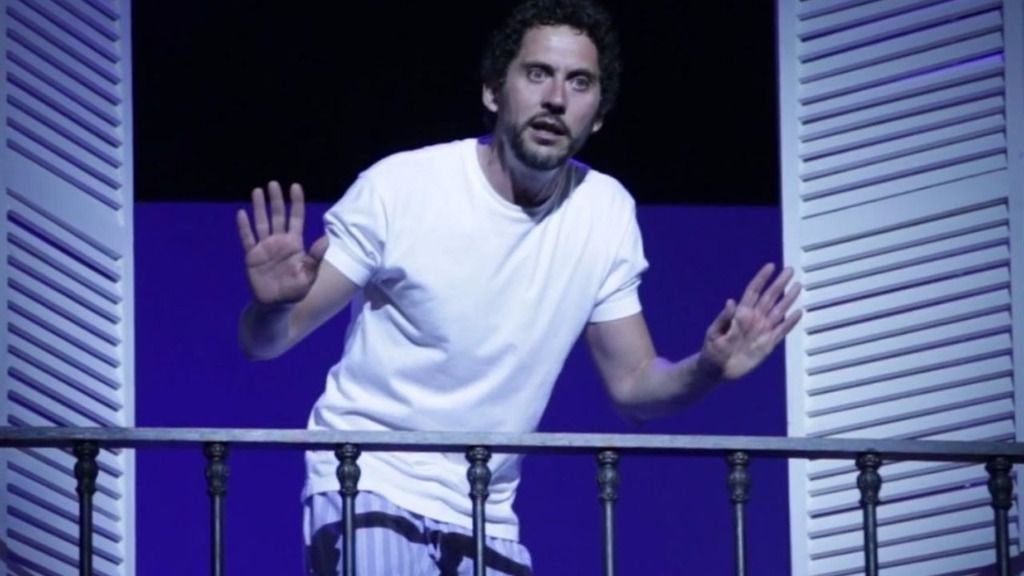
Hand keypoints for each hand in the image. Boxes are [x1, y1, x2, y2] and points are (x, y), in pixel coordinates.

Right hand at [236, 181, 327, 305]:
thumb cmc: (295, 291)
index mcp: (295, 244)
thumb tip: (326, 238)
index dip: (296, 203)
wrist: (276, 306)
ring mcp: (265, 248)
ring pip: (262, 222)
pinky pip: (247, 238)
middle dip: (276, 200)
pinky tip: (241, 213)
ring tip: (257, 191)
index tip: (295, 186)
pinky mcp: (252, 256)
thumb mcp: (309, 275)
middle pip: (278, 216)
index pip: (296, 218)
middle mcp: (280, 242)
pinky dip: (244, 227)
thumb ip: (315, 257)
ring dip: (259, 207)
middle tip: (273, 183)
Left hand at [700, 263, 801, 379]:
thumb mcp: (714, 333)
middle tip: (790, 270)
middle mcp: (753, 319)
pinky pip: (781, 331)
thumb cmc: (712, 350)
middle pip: (769, 297)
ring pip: (778, 311)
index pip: (753, 292)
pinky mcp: (767, 344)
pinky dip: (790, 323)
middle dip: (779, 284)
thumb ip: (724, 319)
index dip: (761, 279)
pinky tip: (798, 313)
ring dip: (788, 299)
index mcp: (740, 314)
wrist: (717, 370)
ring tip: (798, 286)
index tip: (771, 266)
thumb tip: (731, 302)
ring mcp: (762, 331)